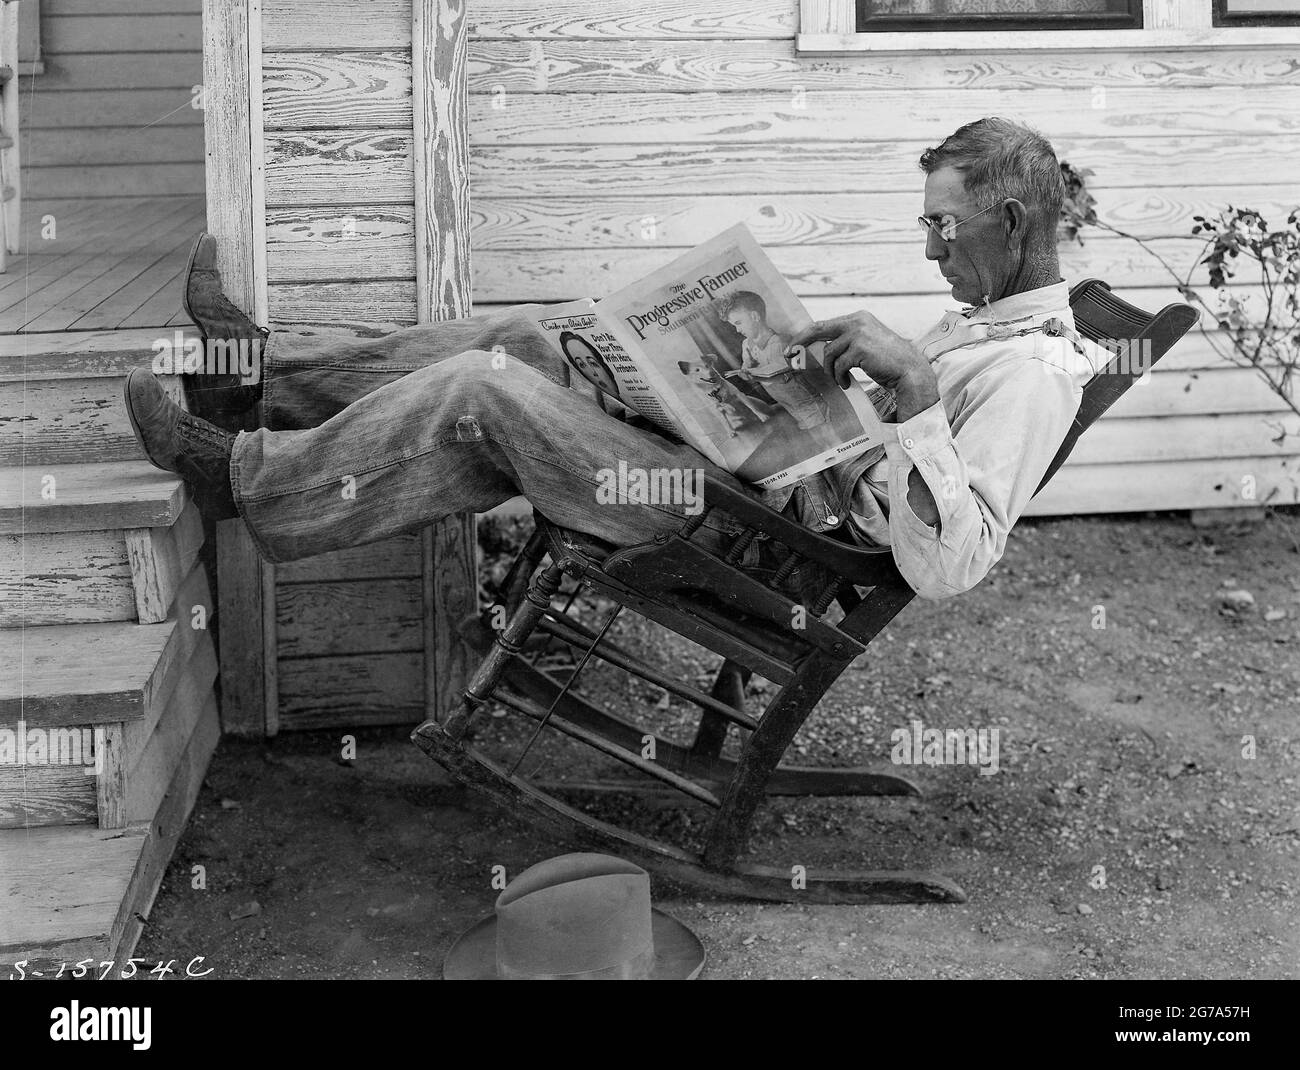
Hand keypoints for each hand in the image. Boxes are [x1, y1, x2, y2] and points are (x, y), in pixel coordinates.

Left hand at [790, 310, 925, 389]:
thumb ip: (847, 341)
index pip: (825, 324)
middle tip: (788, 355)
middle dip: (800, 342)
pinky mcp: (859, 349)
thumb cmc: (887, 361)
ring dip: (832, 371)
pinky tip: (847, 384)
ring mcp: (858, 334)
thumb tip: (822, 348)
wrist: (909, 370)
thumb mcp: (866, 344)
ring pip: (829, 353)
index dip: (805, 335)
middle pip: (818, 329)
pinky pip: (839, 366)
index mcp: (858, 318)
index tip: (792, 346)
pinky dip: (840, 377)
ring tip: (841, 380)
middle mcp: (857, 321)